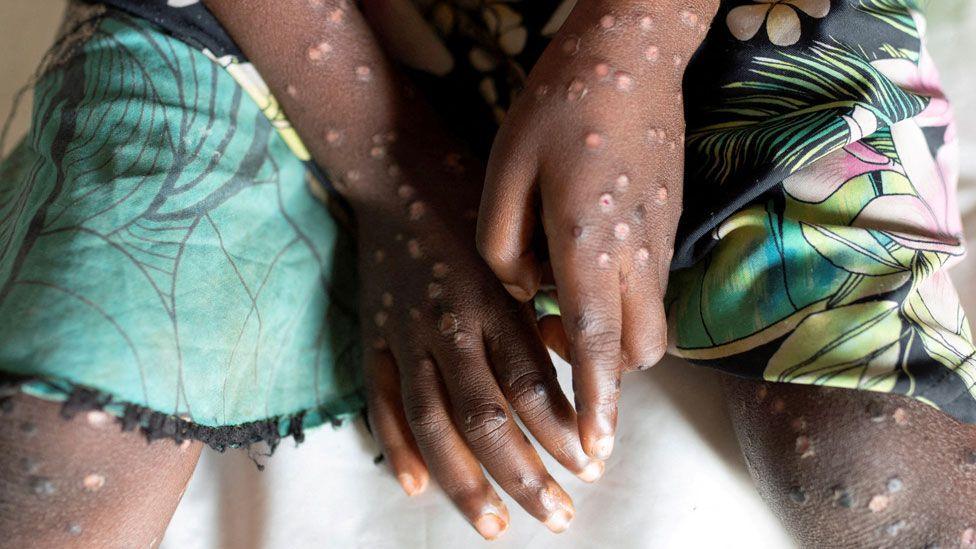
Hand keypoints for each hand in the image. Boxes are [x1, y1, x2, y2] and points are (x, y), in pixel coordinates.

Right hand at [203, 0, 607, 535]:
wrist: (395, 173)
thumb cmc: (470, 206)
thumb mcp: (518, 247)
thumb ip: (540, 309)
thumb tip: (576, 365)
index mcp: (490, 302)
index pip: (530, 385)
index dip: (561, 432)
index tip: (592, 465)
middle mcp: (447, 327)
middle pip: (485, 420)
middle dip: (524, 476)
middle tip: (559, 516)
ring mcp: (404, 336)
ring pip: (434, 426)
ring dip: (466, 482)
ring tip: (496, 526)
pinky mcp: (373, 338)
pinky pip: (381, 403)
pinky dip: (396, 447)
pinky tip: (414, 487)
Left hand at [477, 0, 717, 459]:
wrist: (629, 55)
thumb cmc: (557, 106)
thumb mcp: (503, 171)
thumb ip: (502, 248)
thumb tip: (520, 291)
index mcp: (588, 242)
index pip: (599, 344)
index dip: (595, 402)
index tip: (594, 447)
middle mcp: (636, 253)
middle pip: (638, 351)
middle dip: (607, 377)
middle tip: (561, 352)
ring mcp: (660, 240)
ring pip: (651, 323)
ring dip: (614, 338)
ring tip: (566, 303)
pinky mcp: (668, 225)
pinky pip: (652, 289)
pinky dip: (623, 303)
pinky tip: (586, 265)